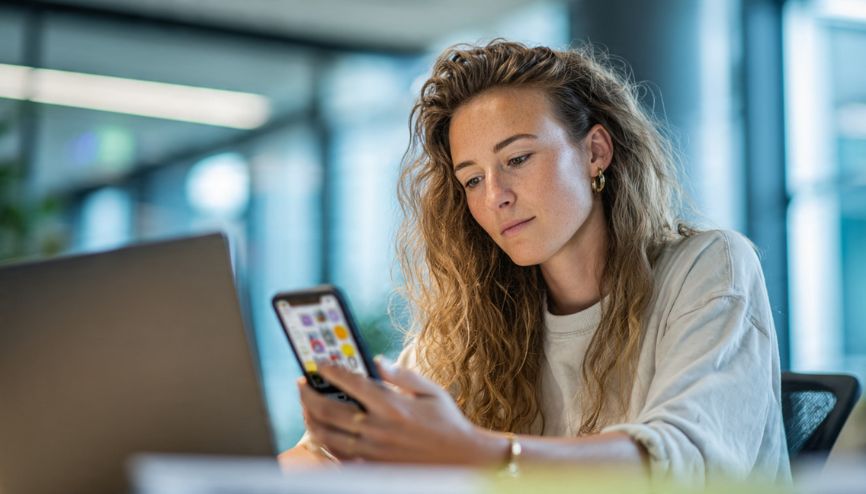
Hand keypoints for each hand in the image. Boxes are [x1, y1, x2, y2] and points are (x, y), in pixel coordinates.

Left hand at [298, 357, 504, 464]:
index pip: (351, 383)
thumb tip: (377, 361)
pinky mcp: (373, 466)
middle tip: (302, 383)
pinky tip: (320, 432)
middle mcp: (378, 428)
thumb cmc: (447, 421)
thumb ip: (401, 375)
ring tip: (305, 407)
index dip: (330, 371)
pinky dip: (324, 443)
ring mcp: (373, 451)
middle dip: (309, 394)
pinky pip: (338, 456)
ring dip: (310, 419)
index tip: (319, 363)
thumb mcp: (430, 391)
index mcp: (392, 406)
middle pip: (329, 410)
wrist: (461, 458)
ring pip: (327, 436)